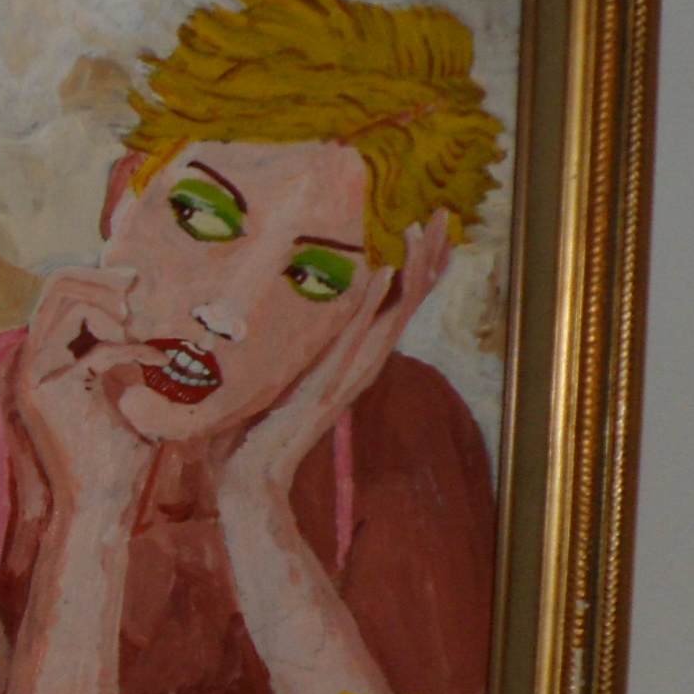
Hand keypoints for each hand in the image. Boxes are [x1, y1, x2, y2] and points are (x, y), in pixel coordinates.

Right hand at [12, 265, 158, 521]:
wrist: (100, 503)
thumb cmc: (116, 455)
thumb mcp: (120, 389)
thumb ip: (120, 352)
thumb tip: (143, 315)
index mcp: (48, 356)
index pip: (58, 291)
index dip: (96, 276)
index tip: (135, 282)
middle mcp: (36, 359)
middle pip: (55, 284)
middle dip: (101, 277)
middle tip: (136, 289)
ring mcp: (39, 372)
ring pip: (64, 302)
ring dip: (108, 304)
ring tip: (136, 330)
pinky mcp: (52, 389)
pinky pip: (95, 346)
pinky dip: (131, 347)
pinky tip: (154, 361)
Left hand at [220, 210, 452, 512]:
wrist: (251, 478)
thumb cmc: (256, 432)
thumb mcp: (280, 376)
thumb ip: (293, 350)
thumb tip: (277, 318)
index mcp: (352, 360)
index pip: (395, 305)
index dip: (417, 268)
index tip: (430, 229)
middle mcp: (360, 365)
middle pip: (407, 302)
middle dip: (428, 258)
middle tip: (442, 215)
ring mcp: (348, 375)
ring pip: (393, 314)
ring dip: (410, 270)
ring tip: (423, 231)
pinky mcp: (330, 384)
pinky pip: (357, 336)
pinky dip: (373, 303)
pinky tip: (386, 271)